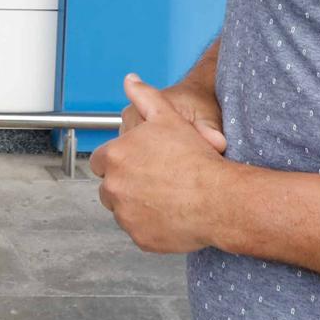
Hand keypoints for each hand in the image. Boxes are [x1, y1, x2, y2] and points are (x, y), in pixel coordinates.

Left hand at [90, 75, 237, 254]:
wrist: (219, 198)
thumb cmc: (195, 158)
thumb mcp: (168, 116)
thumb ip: (144, 96)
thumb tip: (130, 81)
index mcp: (113, 157)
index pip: (100, 161)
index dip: (119, 160)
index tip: (136, 162)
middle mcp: (113, 188)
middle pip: (109, 188)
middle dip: (125, 184)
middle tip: (153, 180)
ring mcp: (125, 216)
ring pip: (123, 211)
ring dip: (136, 205)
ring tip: (164, 196)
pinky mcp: (140, 238)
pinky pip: (139, 231)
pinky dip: (150, 226)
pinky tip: (170, 214)